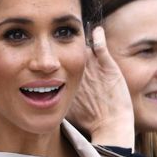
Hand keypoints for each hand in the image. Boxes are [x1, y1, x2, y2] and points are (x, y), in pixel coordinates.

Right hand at [68, 27, 135, 147]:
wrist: (110, 126)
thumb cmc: (92, 122)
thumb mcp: (68, 109)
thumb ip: (58, 98)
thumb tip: (46, 97)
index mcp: (66, 80)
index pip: (61, 62)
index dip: (59, 56)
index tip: (56, 50)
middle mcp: (78, 72)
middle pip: (71, 52)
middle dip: (68, 44)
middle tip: (65, 34)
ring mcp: (93, 68)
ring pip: (83, 48)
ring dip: (80, 39)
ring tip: (76, 30)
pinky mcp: (108, 67)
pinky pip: (100, 47)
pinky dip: (98, 37)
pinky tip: (96, 30)